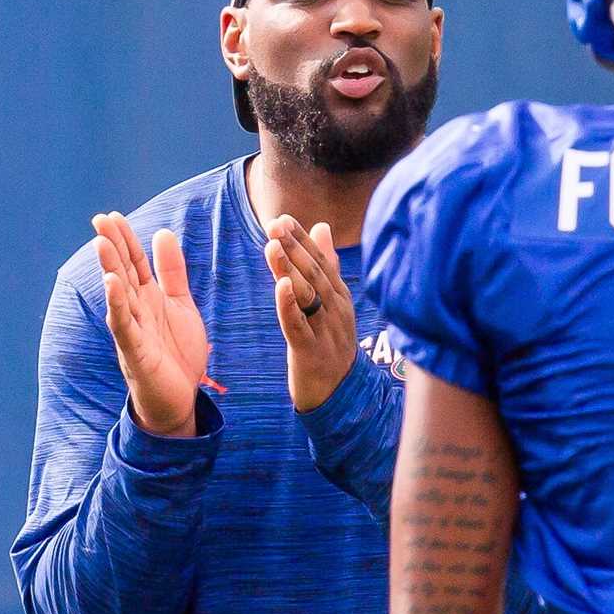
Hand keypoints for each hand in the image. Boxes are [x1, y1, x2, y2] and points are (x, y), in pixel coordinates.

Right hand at [92, 213, 206, 436]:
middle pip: (123, 273)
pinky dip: (117, 305)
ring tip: (101, 243)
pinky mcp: (136, 352)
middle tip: (100, 218)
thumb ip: (172, 273)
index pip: (134, 263)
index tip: (114, 215)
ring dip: (110, 269)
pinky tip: (111, 285)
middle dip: (113, 246)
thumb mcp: (180, 305)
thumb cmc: (176, 353)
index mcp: (148, 298)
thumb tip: (162, 233)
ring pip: (119, 295)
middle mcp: (136, 311)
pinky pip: (124, 326)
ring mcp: (133, 331)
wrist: (179, 399)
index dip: (125, 240)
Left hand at [264, 216, 357, 412]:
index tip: (284, 218)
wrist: (340, 395)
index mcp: (339, 297)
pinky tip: (280, 286)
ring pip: (307, 295)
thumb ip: (326, 265)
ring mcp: (326, 331)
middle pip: (314, 274)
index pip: (321, 262)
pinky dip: (289, 305)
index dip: (303, 240)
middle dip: (295, 248)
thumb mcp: (333, 304)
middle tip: (275, 224)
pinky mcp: (312, 352)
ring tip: (272, 245)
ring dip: (289, 269)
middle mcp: (336, 310)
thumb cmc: (332, 345)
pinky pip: (299, 325)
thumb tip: (322, 226)